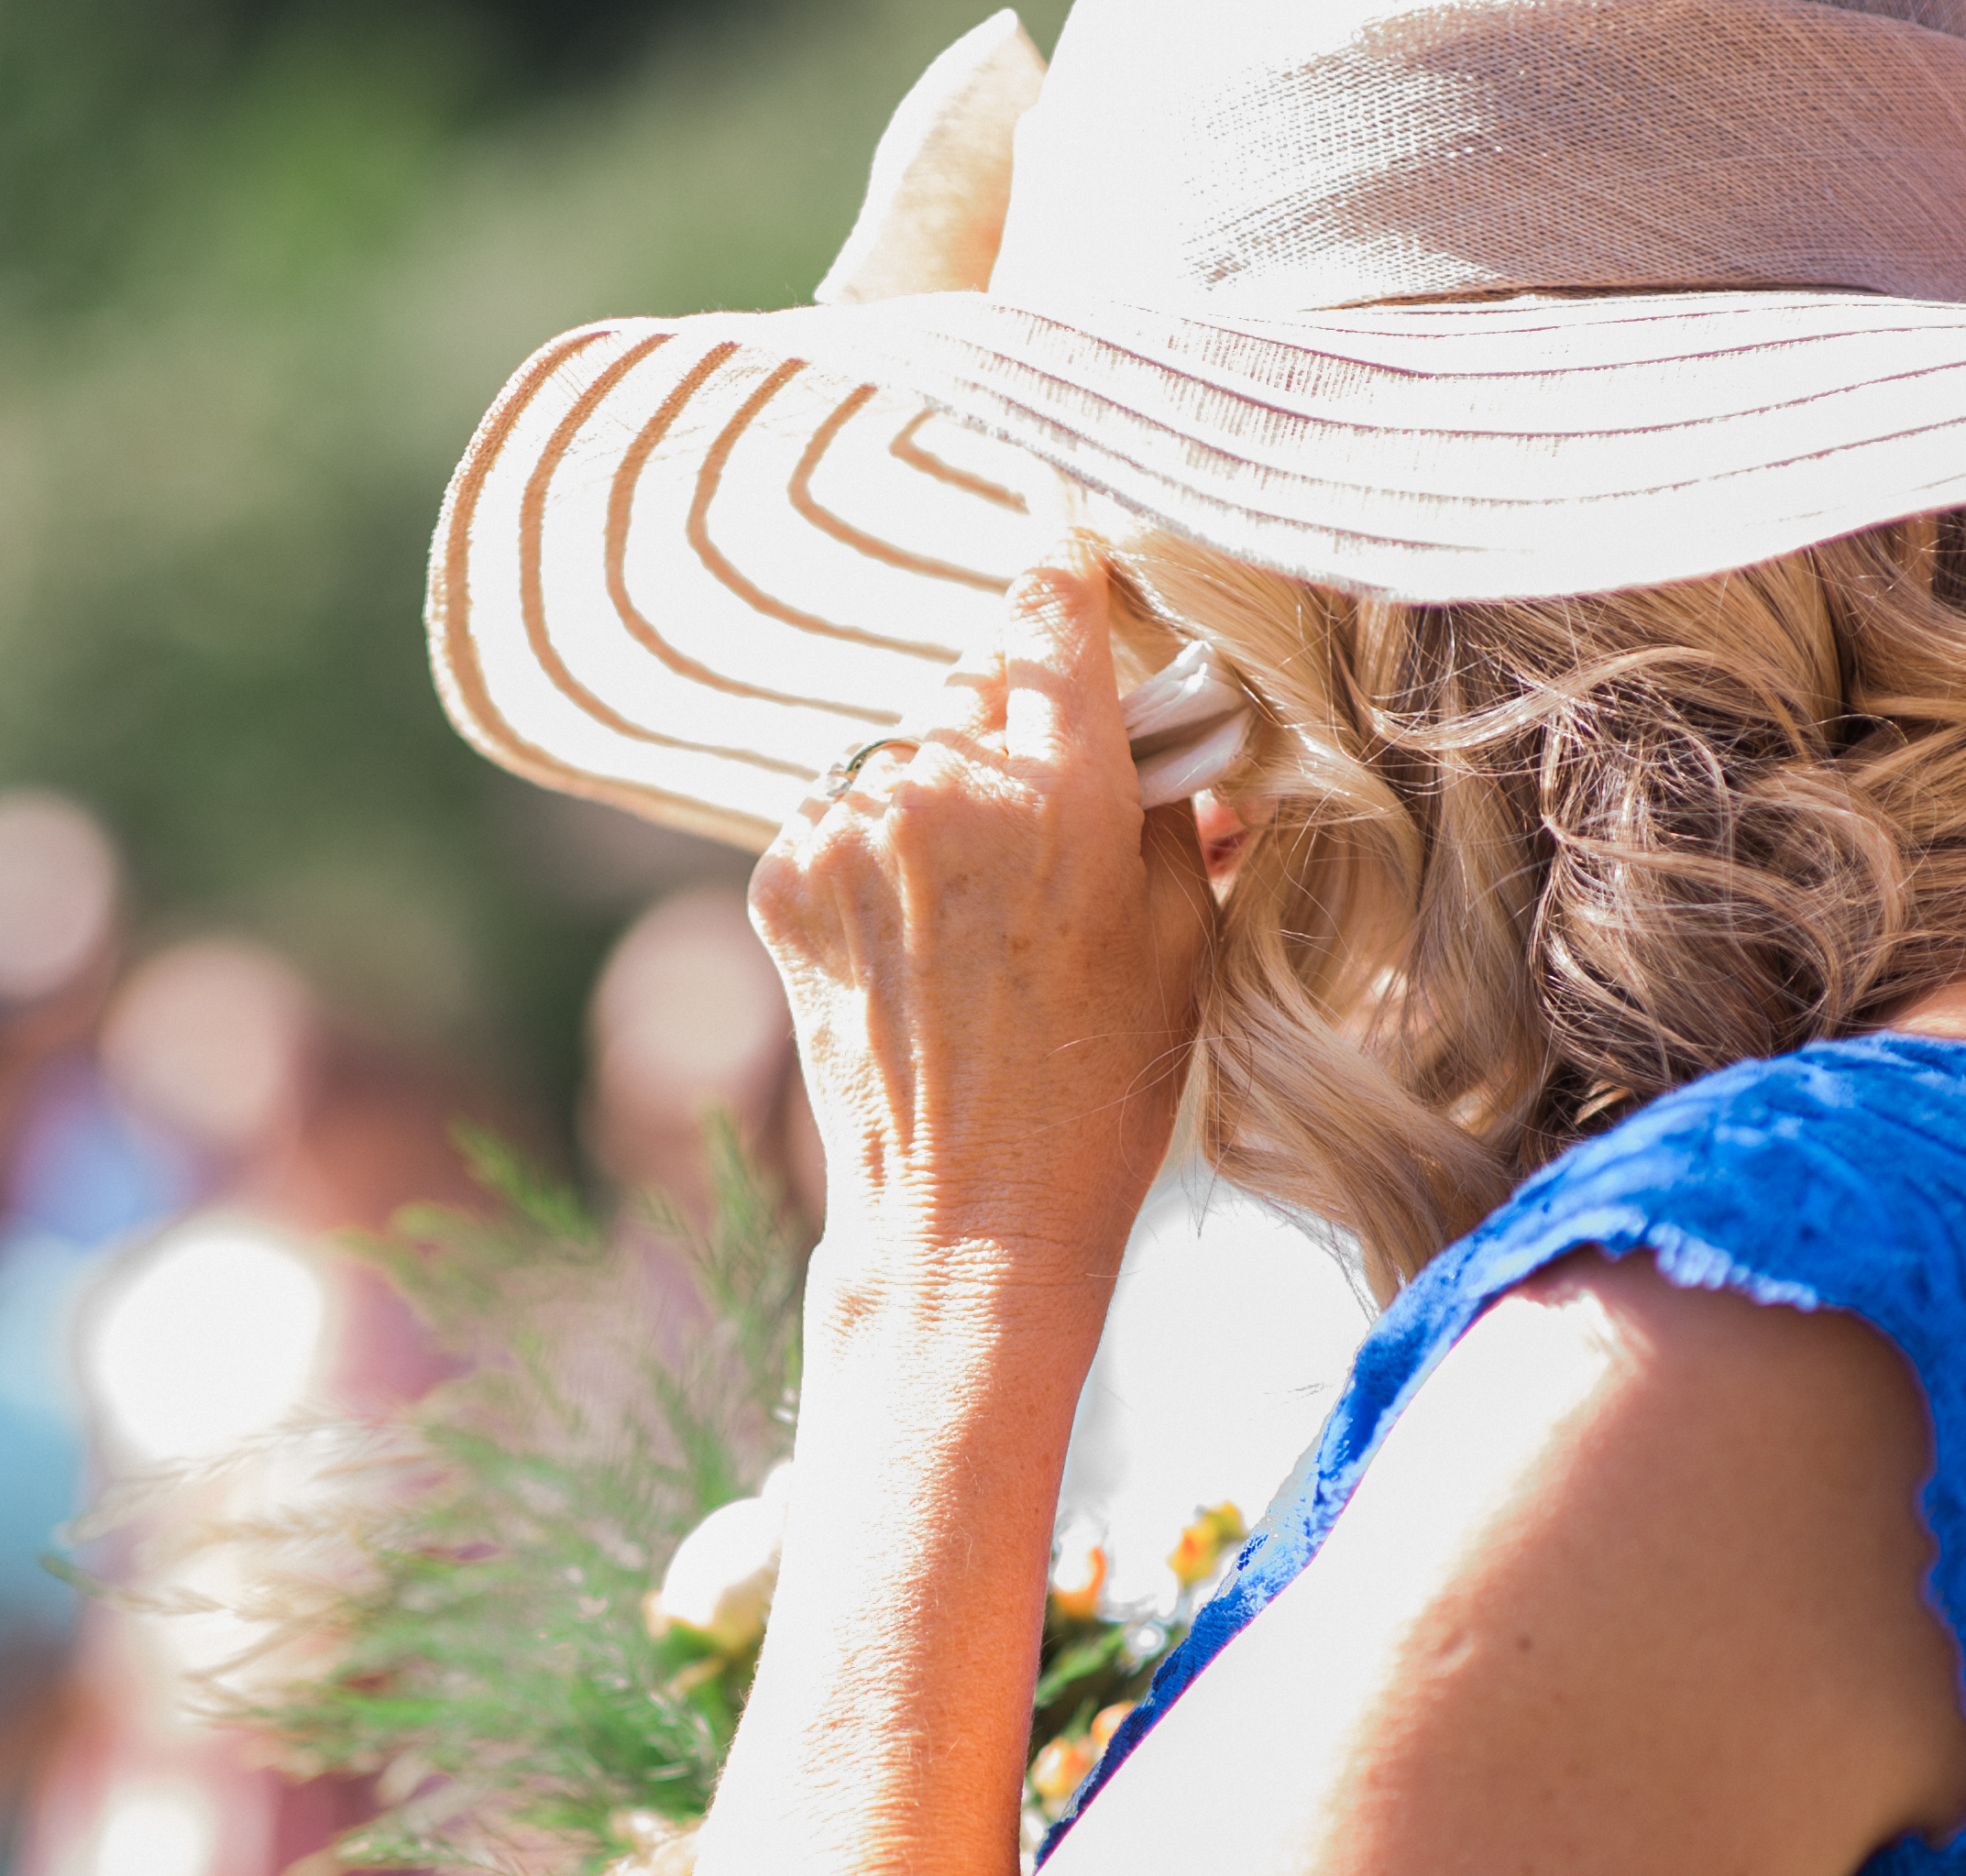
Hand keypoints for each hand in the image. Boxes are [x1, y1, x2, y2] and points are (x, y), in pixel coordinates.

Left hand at [750, 533, 1211, 1325]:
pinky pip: (842, 812)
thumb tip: (1182, 733)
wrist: (967, 1214)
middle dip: (1018, 718)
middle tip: (1053, 808)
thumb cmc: (1100, 1082)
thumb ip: (1174, 806)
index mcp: (1059, 789)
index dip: (1066, 584)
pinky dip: (879, 848)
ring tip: (978, 897)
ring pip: (904, 742)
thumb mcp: (1183, 934)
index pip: (1048, 602)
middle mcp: (941, 788)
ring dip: (943, 785)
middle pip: (977, 672)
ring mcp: (848, 832)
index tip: (1075, 571)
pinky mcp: (782, 878)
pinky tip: (916, 932)